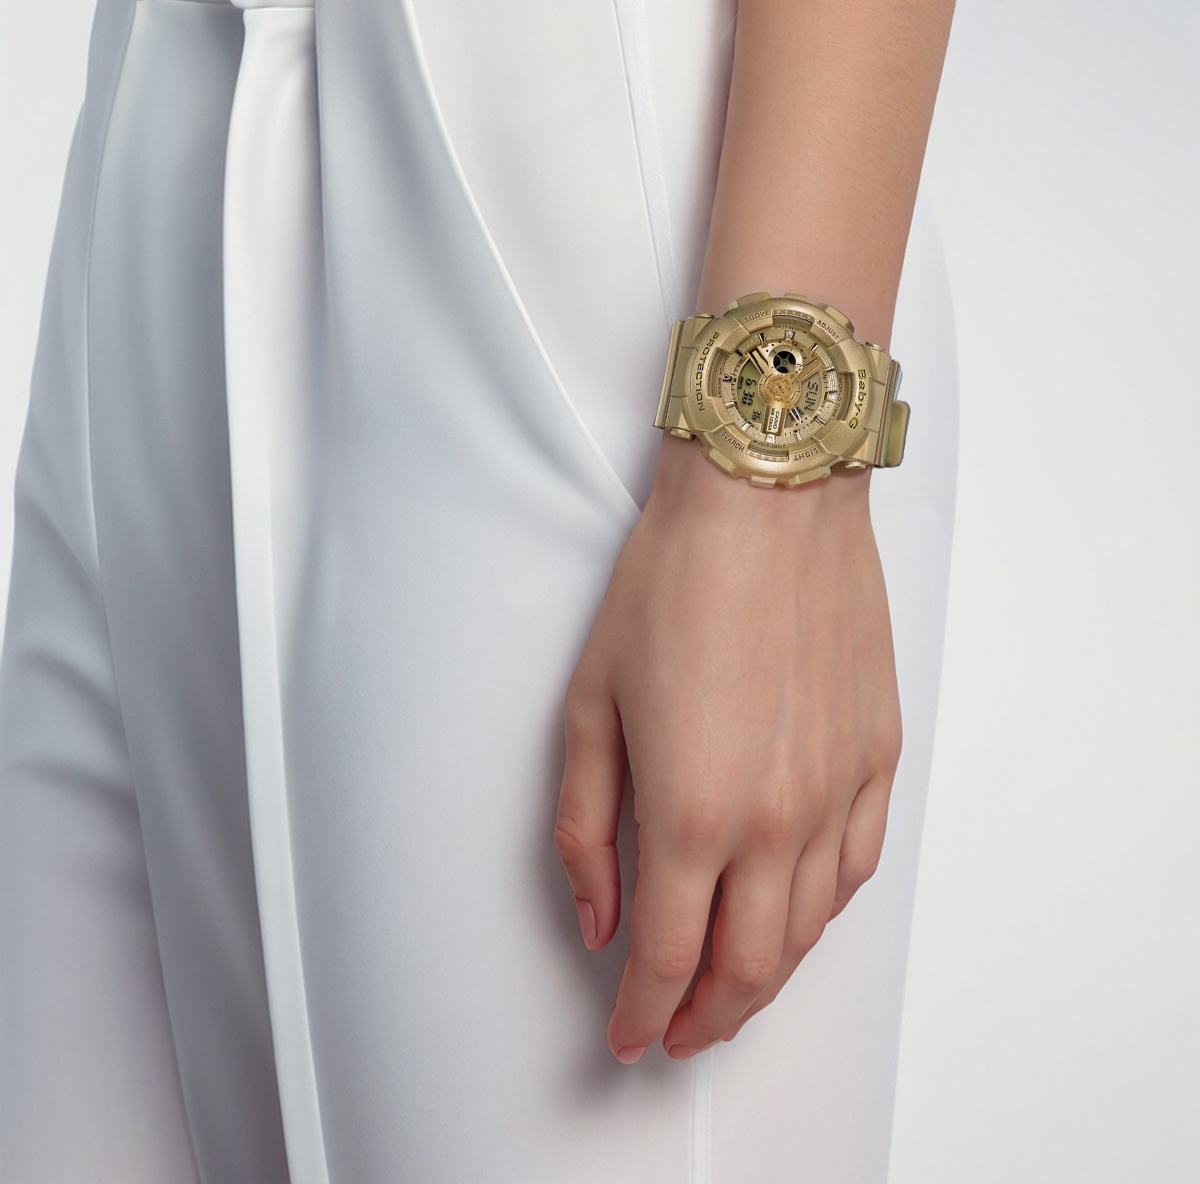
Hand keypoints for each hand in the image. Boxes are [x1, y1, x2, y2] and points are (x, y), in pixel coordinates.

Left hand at [553, 433, 902, 1062]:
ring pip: (809, 931)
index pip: (667, 957)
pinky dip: (821, 914)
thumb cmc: (672, 586)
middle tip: (675, 1031)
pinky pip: (857, 867)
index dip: (640, 1013)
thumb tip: (597, 917)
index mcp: (692, 810)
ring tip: (728, 989)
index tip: (624, 1036)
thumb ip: (585, 827)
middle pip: (747, 969)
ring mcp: (838, 790)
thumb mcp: (588, 706)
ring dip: (765, 979)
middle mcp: (776, 819)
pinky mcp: (877, 756)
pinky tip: (795, 915)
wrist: (767, 502)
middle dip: (705, 1019)